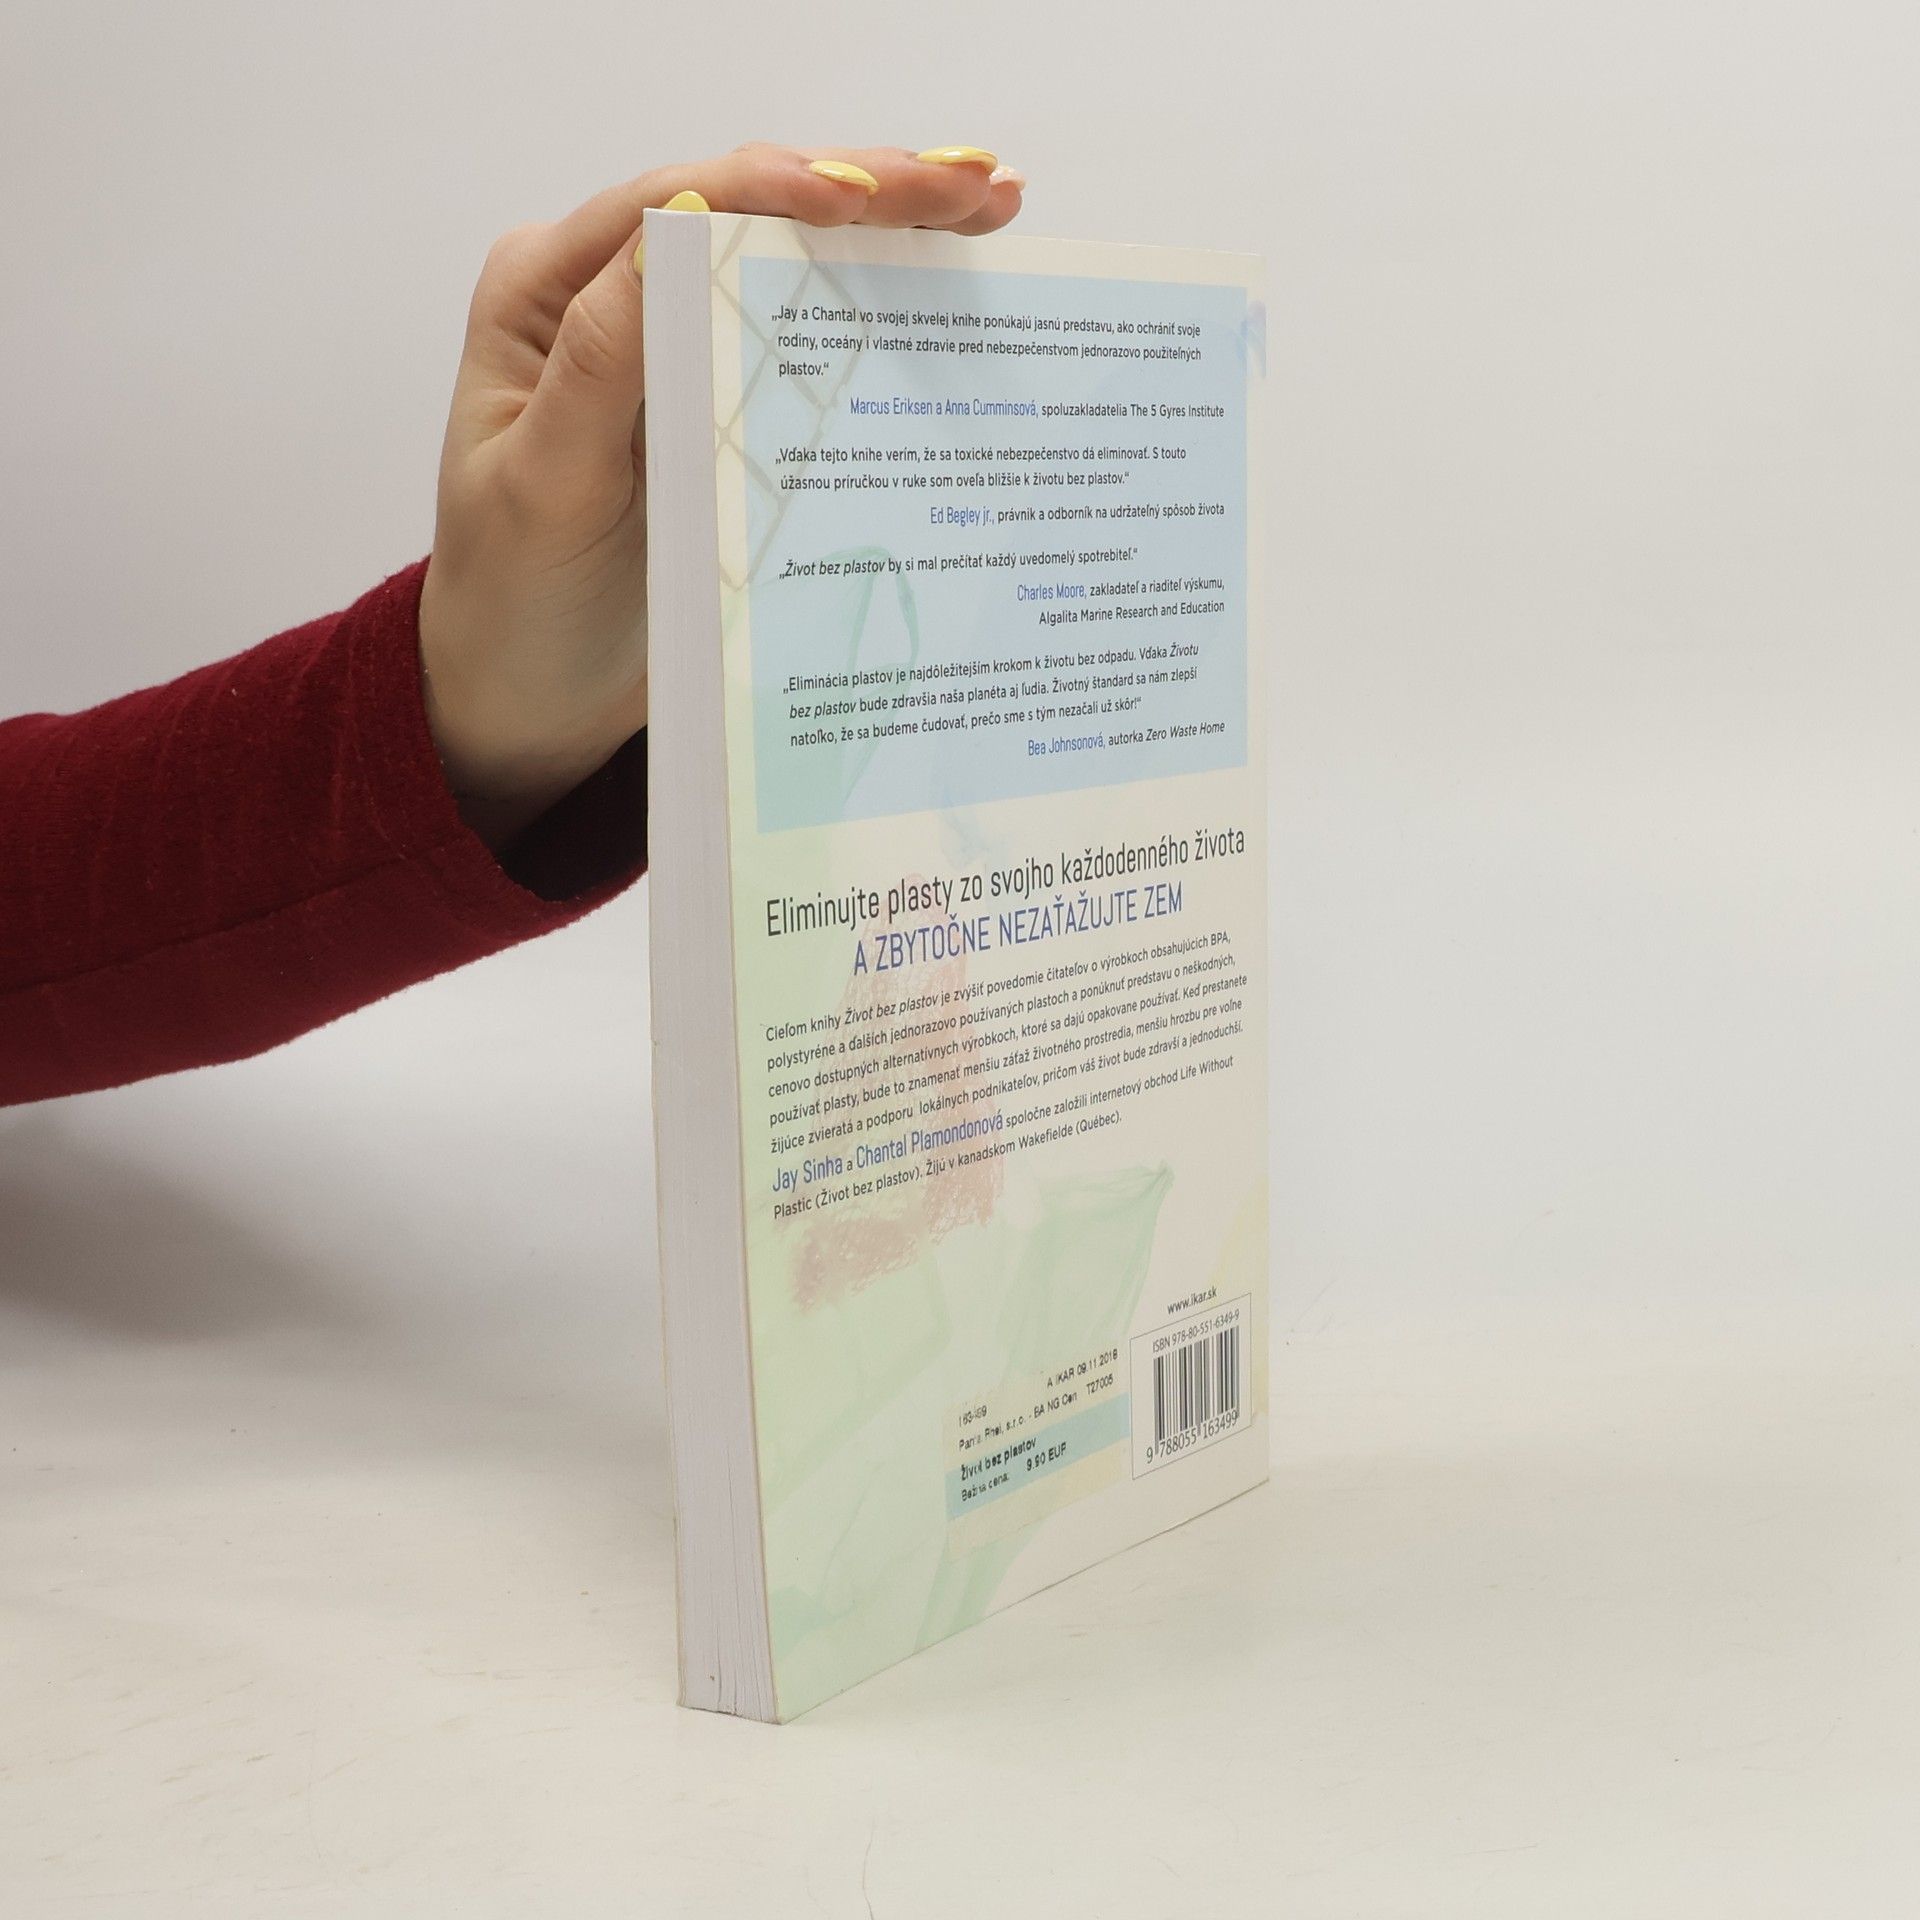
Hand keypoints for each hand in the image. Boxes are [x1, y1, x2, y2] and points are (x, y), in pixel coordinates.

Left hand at [417, 142, 1025, 846]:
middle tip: (979, 186)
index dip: (778, 187)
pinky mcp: (724, 402)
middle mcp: (613, 297)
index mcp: (550, 292)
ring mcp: (675, 346)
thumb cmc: (513, 598)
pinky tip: (957, 276)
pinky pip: (809, 337)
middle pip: (749, 211)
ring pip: (791, 260)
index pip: (673, 205)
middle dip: (868, 188)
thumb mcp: (546, 485)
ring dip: (894, 229)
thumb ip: (604, 360)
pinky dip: (883, 301)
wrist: (525, 696)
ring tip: (992, 204)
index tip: (869, 199)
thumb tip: (680, 226)